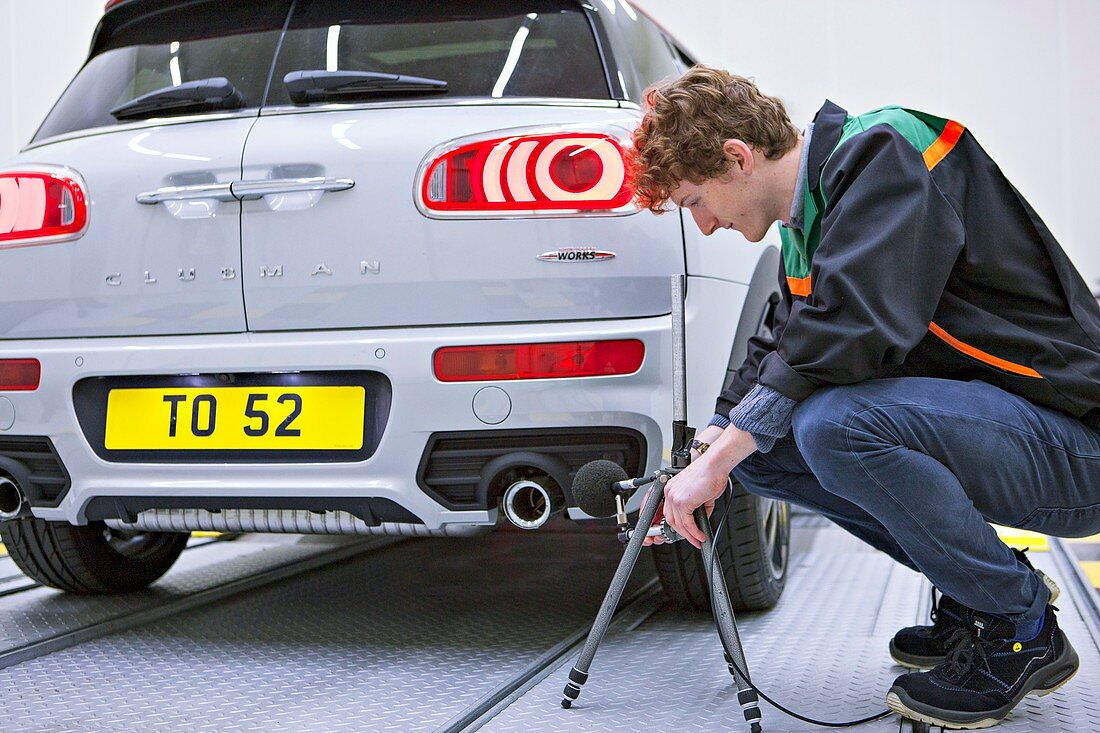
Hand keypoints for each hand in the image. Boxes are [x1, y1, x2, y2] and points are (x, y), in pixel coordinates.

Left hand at [642, 424, 726, 547]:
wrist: (716, 464)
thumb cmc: (711, 473)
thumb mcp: (702, 494)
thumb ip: (698, 508)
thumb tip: (699, 521)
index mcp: (672, 488)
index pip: (670, 512)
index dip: (678, 525)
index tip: (686, 532)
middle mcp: (670, 492)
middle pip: (671, 520)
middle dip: (683, 533)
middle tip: (693, 539)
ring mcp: (674, 497)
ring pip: (678, 524)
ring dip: (689, 535)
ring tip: (698, 540)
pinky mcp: (682, 501)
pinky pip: (687, 523)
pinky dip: (694, 532)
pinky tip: (700, 536)